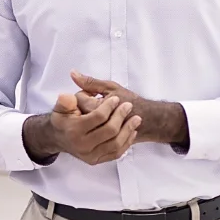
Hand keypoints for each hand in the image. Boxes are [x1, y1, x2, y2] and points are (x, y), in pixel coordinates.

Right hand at [23, 90, 140, 164]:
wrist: (58, 139)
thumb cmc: (63, 120)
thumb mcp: (60, 107)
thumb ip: (66, 100)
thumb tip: (68, 96)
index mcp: (74, 130)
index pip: (98, 117)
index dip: (109, 106)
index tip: (116, 99)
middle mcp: (82, 145)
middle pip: (109, 130)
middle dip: (121, 116)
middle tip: (128, 105)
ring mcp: (90, 155)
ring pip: (115, 143)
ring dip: (128, 130)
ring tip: (136, 118)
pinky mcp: (96, 161)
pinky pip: (116, 153)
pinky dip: (127, 142)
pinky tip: (131, 132)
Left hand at [70, 72, 189, 151]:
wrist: (147, 120)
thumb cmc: (130, 101)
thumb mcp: (110, 87)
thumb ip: (90, 82)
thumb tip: (72, 73)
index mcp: (94, 109)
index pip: (78, 97)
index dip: (87, 93)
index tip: (97, 94)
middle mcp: (92, 125)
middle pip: (78, 110)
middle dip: (87, 105)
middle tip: (99, 104)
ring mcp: (95, 138)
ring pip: (83, 123)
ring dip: (89, 116)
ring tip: (101, 113)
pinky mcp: (100, 145)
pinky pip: (89, 133)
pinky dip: (93, 127)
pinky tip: (102, 123)